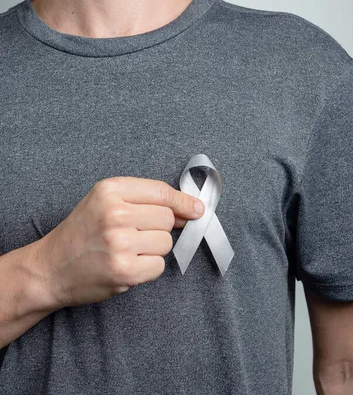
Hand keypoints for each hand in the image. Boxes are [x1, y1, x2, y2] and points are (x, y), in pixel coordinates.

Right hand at [30, 176, 204, 309]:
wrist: (48, 269)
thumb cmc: (82, 234)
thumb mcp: (105, 202)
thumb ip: (145, 200)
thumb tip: (192, 209)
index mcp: (110, 190)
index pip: (162, 192)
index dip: (184, 202)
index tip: (197, 209)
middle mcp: (115, 213)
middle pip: (167, 218)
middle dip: (158, 229)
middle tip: (133, 236)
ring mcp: (120, 243)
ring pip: (166, 243)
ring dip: (153, 250)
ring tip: (126, 251)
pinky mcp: (125, 270)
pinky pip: (159, 265)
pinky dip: (147, 268)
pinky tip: (126, 265)